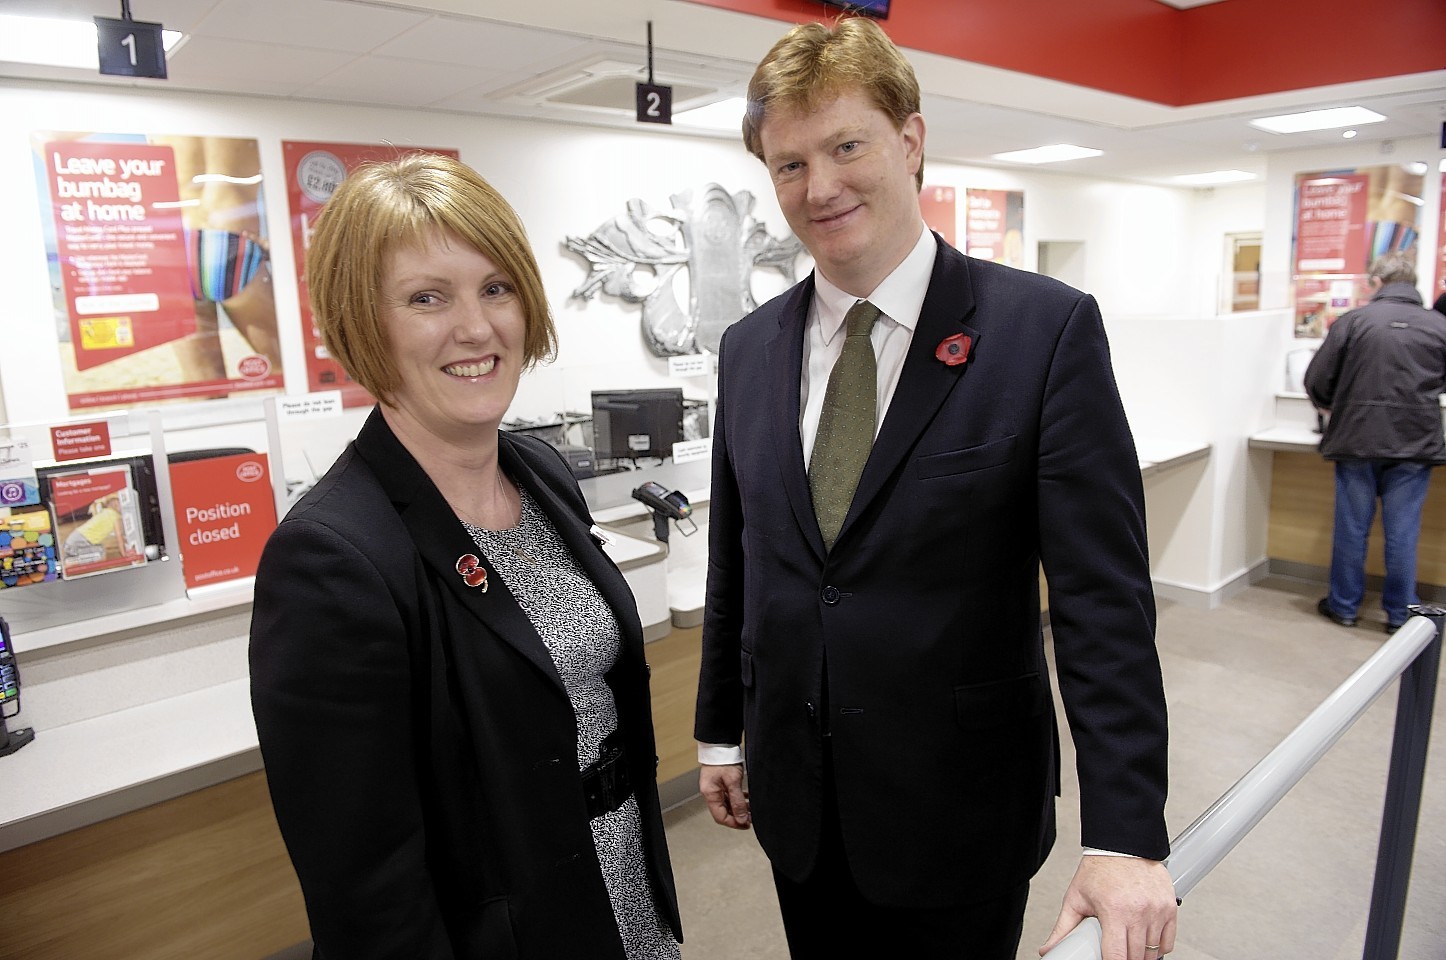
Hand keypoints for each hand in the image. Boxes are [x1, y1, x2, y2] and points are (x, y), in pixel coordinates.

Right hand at [698, 763, 749, 828]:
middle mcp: (710, 793)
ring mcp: (714, 788)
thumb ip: (738, 801)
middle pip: (723, 812)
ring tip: (750, 810)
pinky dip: (736, 800)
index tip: (746, 824)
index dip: (734, 823)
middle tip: (750, 818)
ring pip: (726, 805)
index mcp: (710, 794)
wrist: (721, 744)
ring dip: (738, 809)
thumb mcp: (733, 782)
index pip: (720, 817)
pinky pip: (727, 797)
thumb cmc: (724, 760)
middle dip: (737, 817)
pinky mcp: (719, 783)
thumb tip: (742, 819)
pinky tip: (746, 800)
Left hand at [1040, 856, 1176, 959]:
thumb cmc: (1099, 869)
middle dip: (1124, 959)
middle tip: (1114, 951)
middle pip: (1136, 956)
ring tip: (1128, 946)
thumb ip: (1063, 928)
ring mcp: (1157, 910)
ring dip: (1141, 955)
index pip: (1117, 955)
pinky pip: (1168, 942)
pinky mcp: (1170, 907)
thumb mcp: (1076, 898)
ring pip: (1153, 952)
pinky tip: (1144, 942)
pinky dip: (1158, 948)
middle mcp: (1139, 911)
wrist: (1122, 844)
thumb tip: (1049, 949)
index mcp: (1114, 910)